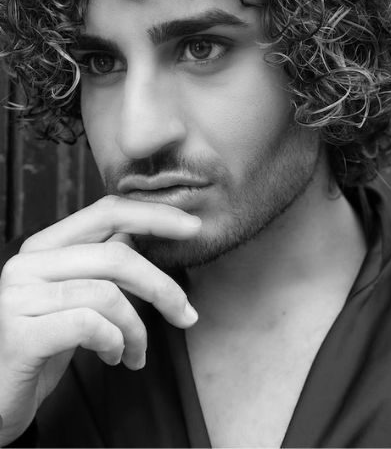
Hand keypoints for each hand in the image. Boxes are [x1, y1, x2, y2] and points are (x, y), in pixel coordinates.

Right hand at [0, 195, 200, 445]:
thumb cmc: (45, 341)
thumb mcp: (75, 296)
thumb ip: (102, 262)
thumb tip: (143, 233)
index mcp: (45, 246)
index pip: (106, 211)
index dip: (154, 215)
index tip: (192, 227)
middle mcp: (28, 263)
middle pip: (116, 255)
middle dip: (161, 286)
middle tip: (186, 315)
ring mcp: (20, 296)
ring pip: (108, 294)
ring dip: (137, 330)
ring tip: (136, 353)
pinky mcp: (21, 334)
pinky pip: (90, 326)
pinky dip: (115, 342)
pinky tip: (114, 357)